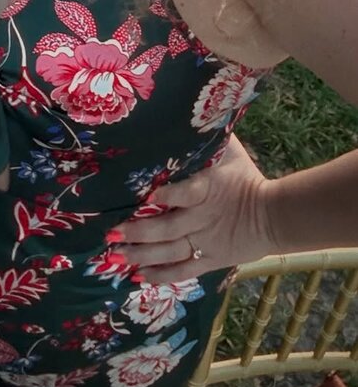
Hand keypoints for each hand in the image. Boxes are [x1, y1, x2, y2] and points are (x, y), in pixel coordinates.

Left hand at [110, 137, 277, 282]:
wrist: (275, 216)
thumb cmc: (246, 178)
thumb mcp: (231, 152)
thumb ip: (211, 136)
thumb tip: (194, 109)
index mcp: (208, 189)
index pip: (187, 192)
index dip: (168, 194)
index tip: (146, 194)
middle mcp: (202, 218)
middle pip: (168, 227)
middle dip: (139, 231)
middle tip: (112, 232)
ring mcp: (204, 242)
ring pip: (170, 251)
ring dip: (142, 254)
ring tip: (117, 255)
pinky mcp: (210, 260)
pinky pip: (183, 271)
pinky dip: (162, 275)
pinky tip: (140, 277)